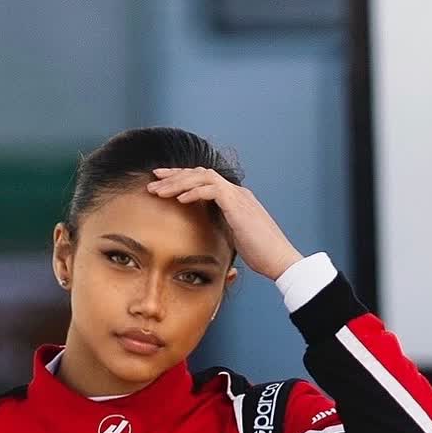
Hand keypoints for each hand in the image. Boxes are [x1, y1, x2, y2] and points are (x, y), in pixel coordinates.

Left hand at [147, 168, 301, 280]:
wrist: (279, 259)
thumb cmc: (260, 255)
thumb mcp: (235, 238)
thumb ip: (221, 229)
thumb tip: (206, 232)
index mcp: (234, 198)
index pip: (203, 181)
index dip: (181, 180)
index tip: (162, 184)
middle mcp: (236, 192)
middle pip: (199, 173)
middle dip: (174, 175)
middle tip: (153, 179)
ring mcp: (237, 196)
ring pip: (202, 177)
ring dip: (178, 182)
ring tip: (159, 190)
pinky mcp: (237, 204)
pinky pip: (211, 190)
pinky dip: (193, 192)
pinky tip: (178, 199)